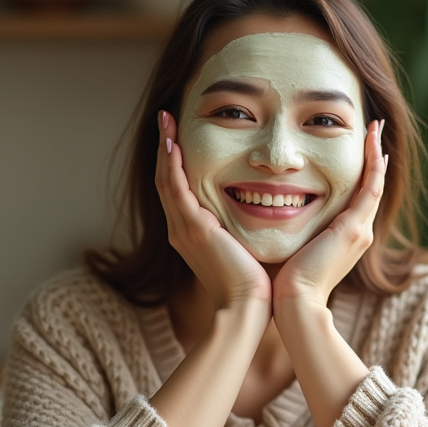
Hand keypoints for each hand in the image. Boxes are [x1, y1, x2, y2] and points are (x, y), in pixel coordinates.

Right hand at [155, 111, 271, 310]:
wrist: (247, 307)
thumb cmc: (254, 284)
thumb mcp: (244, 248)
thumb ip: (242, 228)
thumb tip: (264, 209)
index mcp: (190, 234)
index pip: (177, 190)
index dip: (174, 162)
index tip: (177, 137)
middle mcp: (180, 230)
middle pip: (165, 180)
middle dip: (164, 148)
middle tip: (166, 119)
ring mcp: (183, 229)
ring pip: (166, 180)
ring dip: (164, 147)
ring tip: (165, 120)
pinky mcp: (193, 229)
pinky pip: (176, 189)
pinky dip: (171, 165)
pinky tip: (172, 143)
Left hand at [272, 119, 386, 309]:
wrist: (295, 303)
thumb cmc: (285, 283)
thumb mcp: (292, 249)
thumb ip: (291, 231)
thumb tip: (268, 214)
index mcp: (344, 237)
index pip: (357, 197)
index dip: (360, 172)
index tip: (360, 149)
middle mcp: (358, 232)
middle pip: (371, 186)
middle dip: (373, 157)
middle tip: (373, 130)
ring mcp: (360, 230)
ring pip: (374, 183)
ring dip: (376, 154)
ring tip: (375, 128)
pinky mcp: (354, 228)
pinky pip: (370, 188)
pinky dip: (373, 164)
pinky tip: (372, 143)